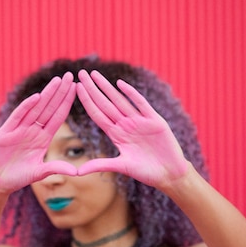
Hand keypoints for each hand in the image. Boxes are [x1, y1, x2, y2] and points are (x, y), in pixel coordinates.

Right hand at [0, 72, 77, 192]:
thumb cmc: (17, 177)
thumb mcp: (39, 172)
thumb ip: (56, 168)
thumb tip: (76, 172)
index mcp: (42, 138)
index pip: (57, 116)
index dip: (67, 103)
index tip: (77, 89)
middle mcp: (32, 130)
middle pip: (49, 108)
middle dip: (60, 92)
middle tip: (71, 76)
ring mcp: (19, 130)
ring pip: (35, 108)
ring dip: (47, 94)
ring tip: (58, 81)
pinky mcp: (5, 132)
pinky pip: (18, 117)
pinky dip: (26, 107)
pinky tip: (37, 97)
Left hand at [75, 70, 188, 186]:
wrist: (169, 174)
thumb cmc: (146, 172)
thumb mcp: (121, 167)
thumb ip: (100, 165)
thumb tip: (77, 172)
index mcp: (117, 135)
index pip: (98, 114)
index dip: (87, 101)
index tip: (76, 88)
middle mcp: (126, 125)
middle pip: (105, 103)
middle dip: (93, 89)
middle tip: (81, 73)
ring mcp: (140, 121)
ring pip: (120, 101)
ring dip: (107, 87)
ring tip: (95, 74)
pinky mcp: (155, 121)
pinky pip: (141, 104)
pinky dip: (131, 94)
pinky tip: (120, 84)